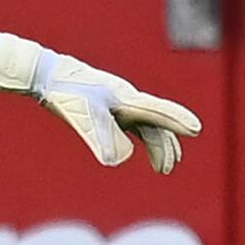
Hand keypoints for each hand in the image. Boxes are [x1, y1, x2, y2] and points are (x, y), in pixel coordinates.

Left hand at [0, 33, 201, 170]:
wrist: (47, 75)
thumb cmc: (66, 94)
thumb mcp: (82, 117)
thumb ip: (101, 138)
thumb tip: (117, 161)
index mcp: (126, 99)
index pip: (158, 112)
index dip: (177, 122)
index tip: (196, 130)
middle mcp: (127, 100)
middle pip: (155, 125)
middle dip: (165, 147)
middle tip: (168, 169)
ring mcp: (119, 103)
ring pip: (146, 126)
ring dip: (157, 145)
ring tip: (164, 167)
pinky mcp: (108, 107)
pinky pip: (133, 124)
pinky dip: (141, 138)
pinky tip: (137, 148)